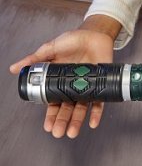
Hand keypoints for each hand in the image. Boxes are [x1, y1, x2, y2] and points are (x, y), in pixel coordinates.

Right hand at [9, 17, 116, 138]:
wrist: (94, 32)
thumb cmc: (73, 40)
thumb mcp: (51, 48)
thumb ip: (35, 59)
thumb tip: (14, 68)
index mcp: (60, 81)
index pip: (54, 102)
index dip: (51, 115)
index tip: (47, 126)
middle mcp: (74, 86)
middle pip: (67, 108)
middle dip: (62, 121)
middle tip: (58, 132)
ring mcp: (88, 85)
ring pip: (82, 107)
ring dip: (77, 120)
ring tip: (72, 133)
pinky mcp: (102, 82)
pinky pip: (100, 100)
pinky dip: (97, 112)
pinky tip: (93, 123)